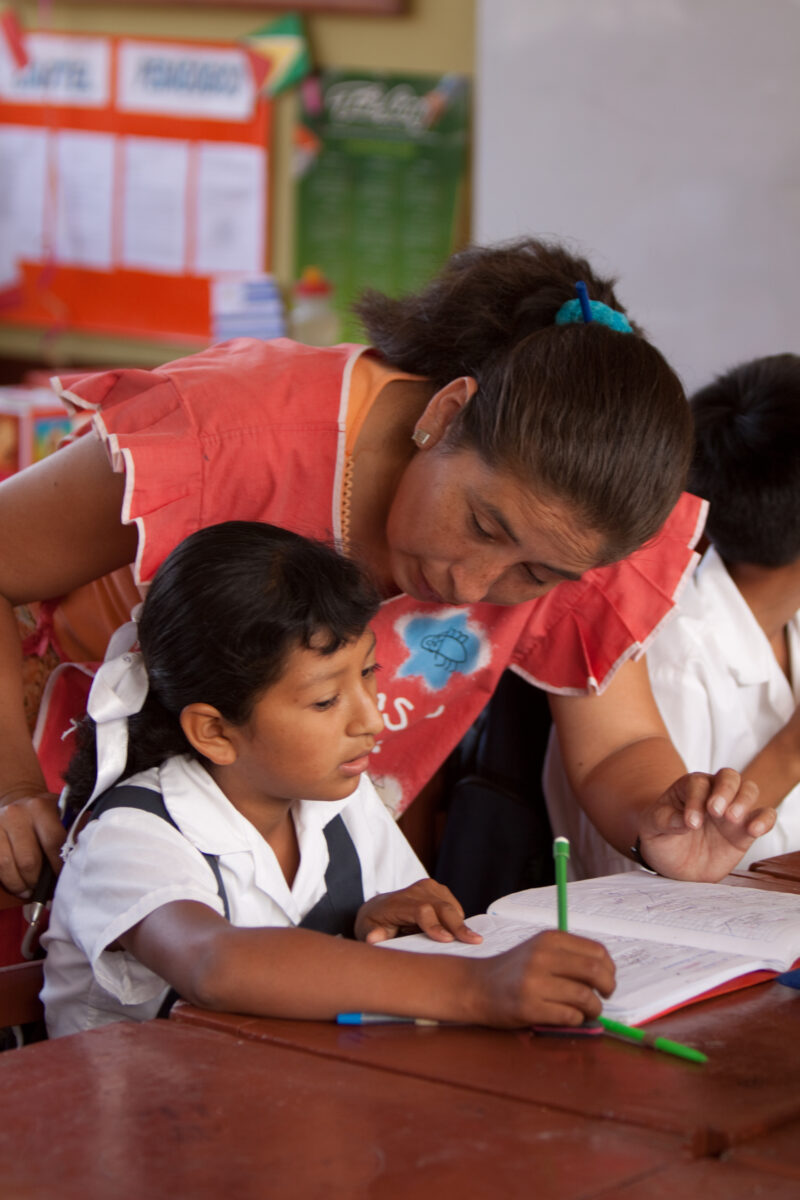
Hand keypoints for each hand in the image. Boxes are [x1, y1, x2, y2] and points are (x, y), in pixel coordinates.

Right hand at [0, 790, 64, 895]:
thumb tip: (82, 856)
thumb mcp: (59, 813)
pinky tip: (16, 884)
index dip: (59, 866)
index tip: (63, 879)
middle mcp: (17, 814)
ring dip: (20, 884)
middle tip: (44, 888)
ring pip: (8, 865)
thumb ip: (72, 830)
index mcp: (41, 807)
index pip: (54, 842)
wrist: (14, 801)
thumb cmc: (43, 814)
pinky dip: (7, 879)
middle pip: (29, 860)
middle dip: (37, 880)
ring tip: (28, 890)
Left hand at [355, 878, 482, 945]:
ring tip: (465, 943)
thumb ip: (373, 936)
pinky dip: (458, 920)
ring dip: (459, 925)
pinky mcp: (439, 890)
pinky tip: (456, 933)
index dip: (435, 925)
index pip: (421, 910)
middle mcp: (414, 891)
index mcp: (397, 903)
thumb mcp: (368, 932)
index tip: (447, 940)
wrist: (379, 908)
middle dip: (458, 926)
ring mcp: (428, 888)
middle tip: (475, 942)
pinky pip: (455, 907)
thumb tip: (374, 938)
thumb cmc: (375, 925)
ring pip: (451, 907)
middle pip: (442, 907)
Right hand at [472, 930, 614, 1027]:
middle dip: (608, 988)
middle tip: (604, 997)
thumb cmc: (515, 970)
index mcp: (549, 939)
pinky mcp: (528, 1006)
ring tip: (586, 1011)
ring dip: (593, 1009)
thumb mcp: (540, 950)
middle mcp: (542, 956)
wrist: (477, 986)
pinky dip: (576, 1019)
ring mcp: (534, 981)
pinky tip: (568, 1017)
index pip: (597, 951)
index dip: (609, 968)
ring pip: (585, 997)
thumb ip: (569, 957)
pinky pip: (569, 1016)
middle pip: (595, 971)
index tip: (606, 980)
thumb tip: (607, 974)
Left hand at [637, 768, 776, 881]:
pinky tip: (755, 830)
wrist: (674, 864)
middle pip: (728, 777)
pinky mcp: (745, 831)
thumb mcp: (651, 828)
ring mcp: (731, 811)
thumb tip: (683, 821)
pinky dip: (764, 820)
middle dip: (725, 790)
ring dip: (744, 801)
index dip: (695, 800)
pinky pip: (764, 816)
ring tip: (731, 819)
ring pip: (748, 791)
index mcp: (688, 787)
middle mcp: (713, 794)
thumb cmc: (661, 838)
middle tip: (716, 811)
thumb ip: (665, 821)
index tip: (691, 823)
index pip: (698, 784)